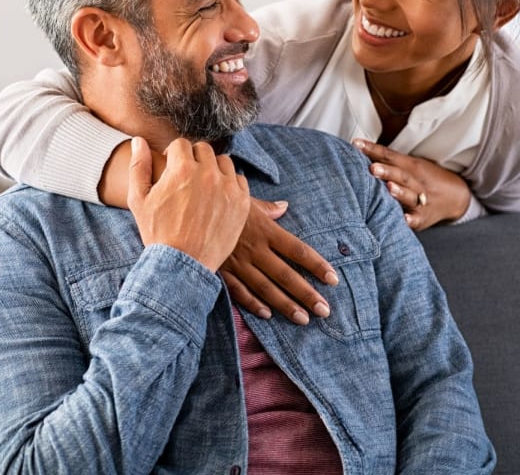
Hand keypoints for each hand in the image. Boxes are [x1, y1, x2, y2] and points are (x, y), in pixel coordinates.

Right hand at [127, 137, 249, 271]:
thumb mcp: (139, 199)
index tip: (172, 167)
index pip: (181, 144)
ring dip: (213, 168)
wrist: (182, 264)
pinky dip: (229, 184)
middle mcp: (207, 173)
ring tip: (203, 185)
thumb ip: (139, 166)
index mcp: (182, 169)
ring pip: (223, 161)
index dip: (174, 155)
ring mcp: (227, 187)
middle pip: (203, 149)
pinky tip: (218, 196)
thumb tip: (139, 141)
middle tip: (187, 177)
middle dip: (193, 159)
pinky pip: (239, 179)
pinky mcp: (242, 202)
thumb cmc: (157, 232)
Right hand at [221, 198, 339, 324]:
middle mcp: (255, 249)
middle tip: (324, 310)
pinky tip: (268, 315)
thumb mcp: (245, 199)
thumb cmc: (219, 201)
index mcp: (265, 230)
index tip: (333, 279)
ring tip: (303, 319)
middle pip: (286, 275)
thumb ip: (267, 207)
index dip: (316, 265)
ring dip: (285, 305)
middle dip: (306, 294)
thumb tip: (284, 206)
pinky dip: (253, 304)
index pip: (297, 250)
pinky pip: (239, 291)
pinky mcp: (222, 271)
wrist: (187, 209)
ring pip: (266, 288)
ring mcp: (238, 263)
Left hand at [352, 139, 470, 230]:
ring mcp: (421, 200)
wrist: (455, 196)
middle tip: (372, 168)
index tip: (356, 144)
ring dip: (399, 192)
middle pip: (401, 175)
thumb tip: (358, 149)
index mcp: (411, 166)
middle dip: (386, 171)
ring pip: (410, 195)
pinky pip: (416, 219)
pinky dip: (410, 219)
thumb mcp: (410, 165)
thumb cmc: (423, 179)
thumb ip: (387, 160)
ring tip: (389, 188)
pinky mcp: (423, 218)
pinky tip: (403, 219)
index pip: (389, 156)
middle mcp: (416, 181)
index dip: (373, 150)